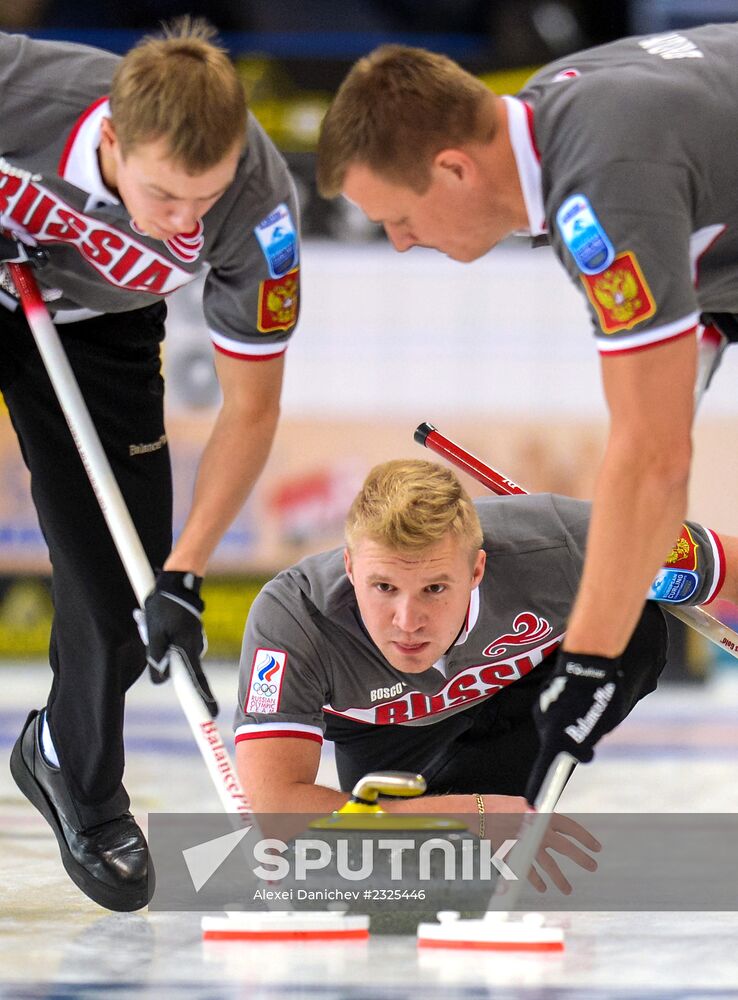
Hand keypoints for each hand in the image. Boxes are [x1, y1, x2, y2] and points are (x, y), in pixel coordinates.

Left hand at [134, 570, 217, 716]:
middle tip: (165, 646)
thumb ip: (157, 656)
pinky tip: (159, 620)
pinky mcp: (190, 636)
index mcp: (188, 650)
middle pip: (185, 672)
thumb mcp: (154, 631)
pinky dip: (167, 640)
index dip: (203, 701)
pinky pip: (178, 647)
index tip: (211, 716)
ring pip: (178, 658)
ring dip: (164, 649)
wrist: (177, 581)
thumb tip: (162, 678)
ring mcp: (194, 642)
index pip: (197, 682)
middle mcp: (195, 649)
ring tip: (152, 621)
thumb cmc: (163, 606)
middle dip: (171, 668)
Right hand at [484, 798, 600, 893]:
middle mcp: (540, 831)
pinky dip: (536, 881)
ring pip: (550, 865)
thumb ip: (538, 817)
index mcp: (544, 815)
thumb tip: (549, 824)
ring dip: (560, 879)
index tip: (597, 848)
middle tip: (592, 866)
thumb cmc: (502, 806)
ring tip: (568, 889)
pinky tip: (542, 888)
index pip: (571, 827)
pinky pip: (529, 872)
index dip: (585, 838)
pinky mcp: (517, 855)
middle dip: (581, 858)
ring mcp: (529, 845)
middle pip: (566, 848)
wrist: (480, 812)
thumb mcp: (525, 806)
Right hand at [525, 650, 623, 804]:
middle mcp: (545, 728)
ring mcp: (542, 713)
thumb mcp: (601, 726)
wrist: (590, 660)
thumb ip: (587, 742)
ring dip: (570, 726)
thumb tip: (580, 752)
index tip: (532, 810)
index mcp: (559, 739)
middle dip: (573, 743)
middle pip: (557, 747)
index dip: (539, 792)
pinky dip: (565, 712)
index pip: (546, 773)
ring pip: (556, 730)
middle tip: (591, 725)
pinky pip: (554, 716)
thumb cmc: (601, 696)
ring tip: (588, 706)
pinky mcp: (542, 702)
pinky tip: (577, 698)